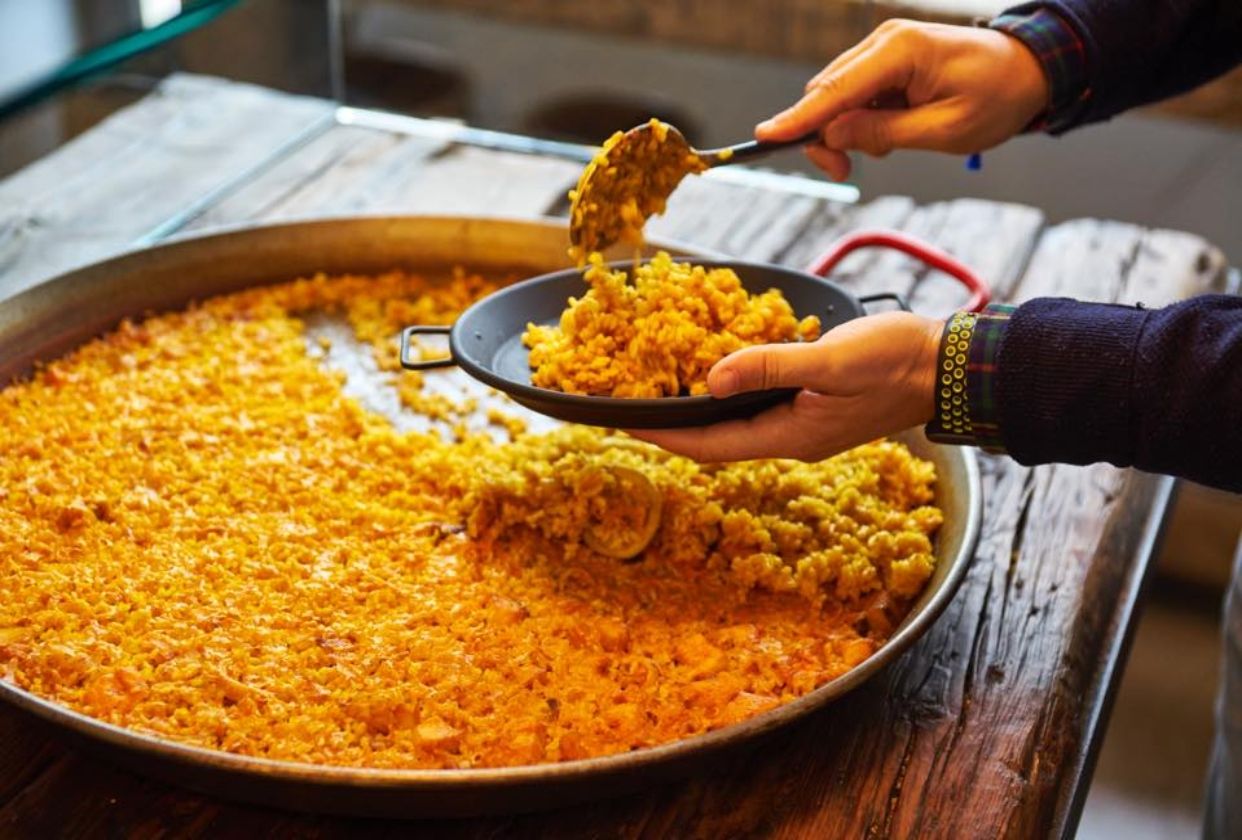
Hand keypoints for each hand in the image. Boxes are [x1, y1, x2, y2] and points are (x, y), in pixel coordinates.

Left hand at [629, 312, 943, 461]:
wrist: (947, 366)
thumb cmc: (896, 361)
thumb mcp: (831, 361)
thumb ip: (770, 367)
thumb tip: (712, 379)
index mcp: (791, 436)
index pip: (710, 446)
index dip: (664, 436)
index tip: (624, 425)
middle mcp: (791, 437)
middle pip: (716, 439)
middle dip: (672, 426)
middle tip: (630, 405)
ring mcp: (804, 423)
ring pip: (736, 422)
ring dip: (698, 409)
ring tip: (660, 389)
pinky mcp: (814, 404)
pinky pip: (758, 403)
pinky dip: (729, 390)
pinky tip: (714, 370)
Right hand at [757, 19, 1049, 180]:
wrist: (1029, 70)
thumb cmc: (997, 97)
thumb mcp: (944, 129)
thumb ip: (885, 133)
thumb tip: (834, 136)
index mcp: (901, 51)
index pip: (837, 88)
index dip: (800, 117)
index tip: (766, 136)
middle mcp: (885, 41)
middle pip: (827, 92)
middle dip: (824, 134)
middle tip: (842, 171)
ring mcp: (884, 48)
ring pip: (837, 95)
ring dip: (843, 130)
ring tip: (879, 151)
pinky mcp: (886, 60)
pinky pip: (855, 94)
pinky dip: (859, 119)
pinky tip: (887, 132)